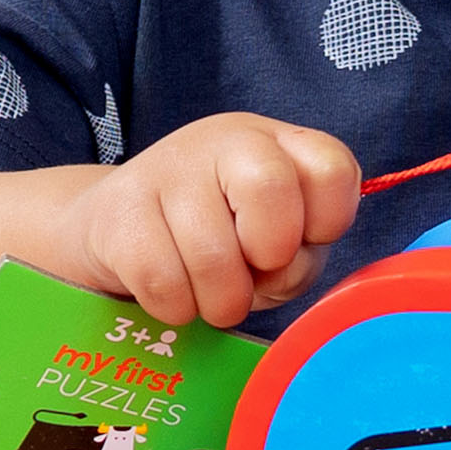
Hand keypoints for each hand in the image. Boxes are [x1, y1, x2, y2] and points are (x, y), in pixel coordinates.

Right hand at [59, 114, 359, 328]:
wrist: (119, 229)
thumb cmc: (218, 241)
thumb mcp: (275, 243)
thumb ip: (299, 255)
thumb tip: (284, 268)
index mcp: (277, 145)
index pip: (331, 169)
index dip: (326, 225)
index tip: (298, 245)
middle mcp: (225, 141)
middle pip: (269, 190)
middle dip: (270, 255)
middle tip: (252, 273)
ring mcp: (167, 168)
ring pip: (212, 255)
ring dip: (220, 301)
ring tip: (211, 295)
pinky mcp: (119, 210)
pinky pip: (163, 282)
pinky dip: (176, 308)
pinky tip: (174, 292)